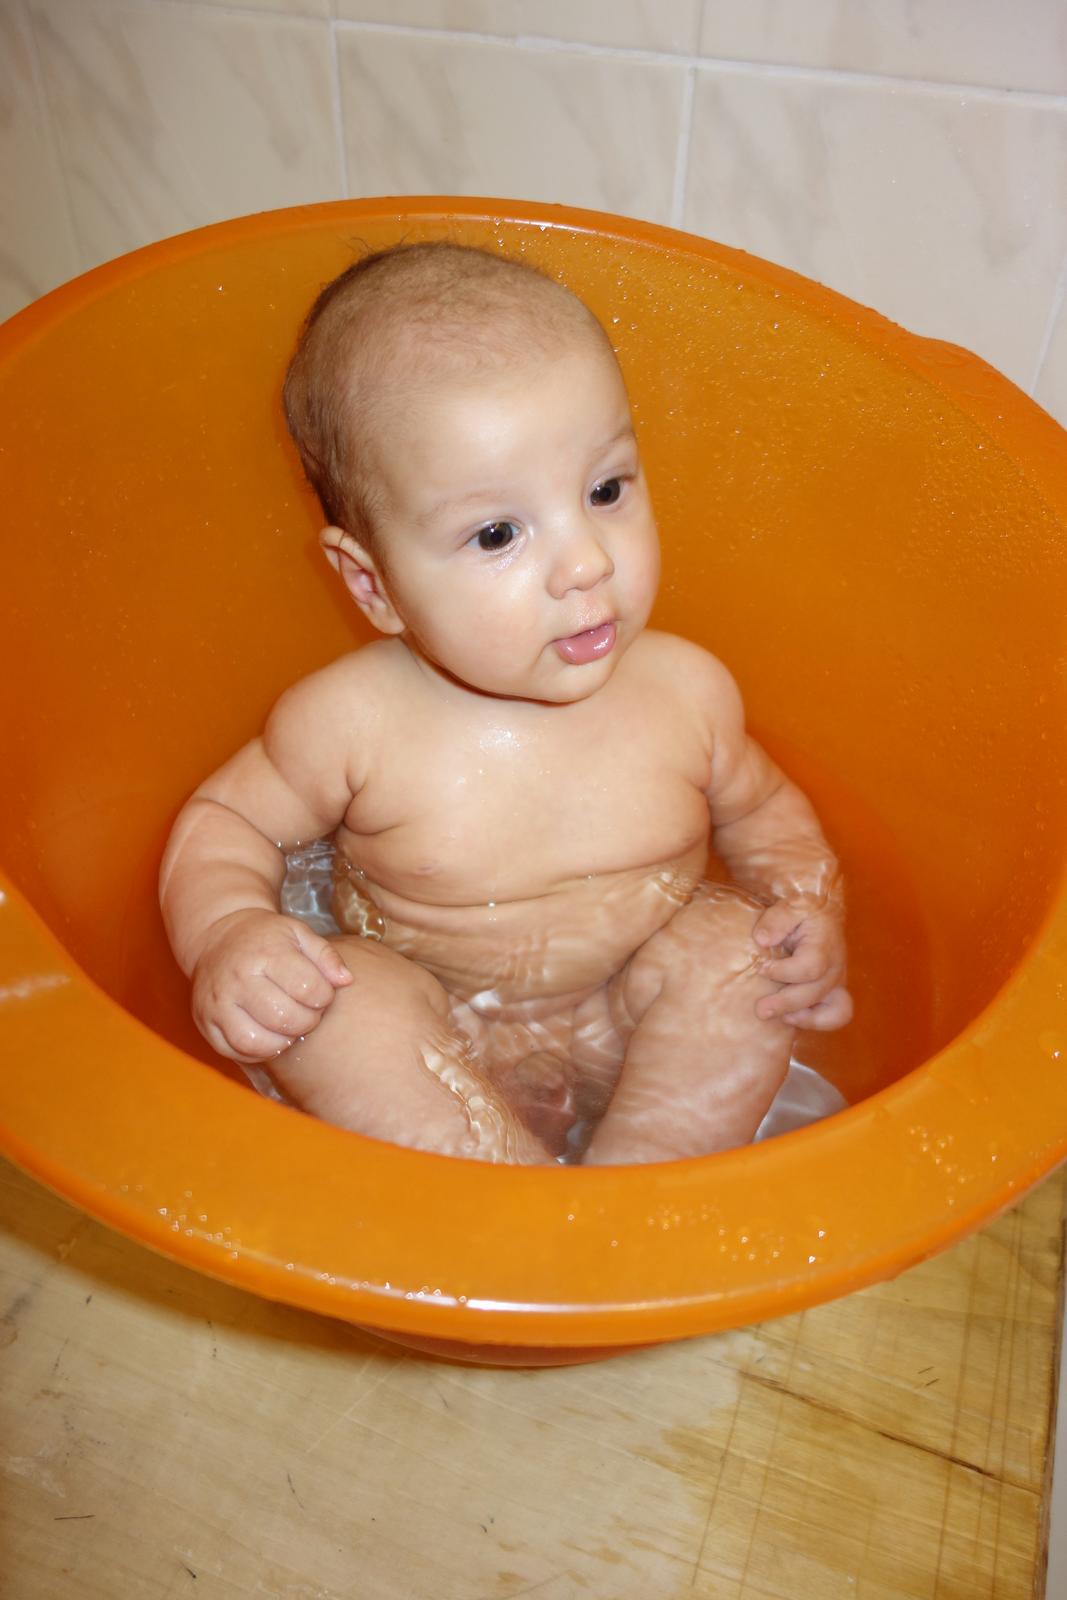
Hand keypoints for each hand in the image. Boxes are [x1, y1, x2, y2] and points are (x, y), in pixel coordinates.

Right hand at [191, 909, 351, 1062]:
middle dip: (307, 1021)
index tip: (321, 993)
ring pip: (256, 1041)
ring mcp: (217, 1004)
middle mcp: (237, 979)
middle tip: (308, 1013)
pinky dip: (259, 1051)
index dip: (324, 996)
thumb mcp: (298, 933)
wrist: (218, 937)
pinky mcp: (205, 1023)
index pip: (307, 987)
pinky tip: (269, 1035)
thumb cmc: (266, 938)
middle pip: (284, 1017)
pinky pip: (236, 1051)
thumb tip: (346, 980)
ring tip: (289, 1027)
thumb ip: (326, 956)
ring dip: (283, 1041)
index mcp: (265, 953)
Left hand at [750, 899, 851, 1030]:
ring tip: (780, 1018)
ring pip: (835, 1011)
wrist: (821, 914)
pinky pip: (836, 1016)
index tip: (761, 968)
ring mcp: (837, 983)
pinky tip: (790, 1018)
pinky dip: (816, 1022)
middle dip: (786, 1003)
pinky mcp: (833, 993)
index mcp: (824, 944)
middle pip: (816, 992)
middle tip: (760, 1009)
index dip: (784, 972)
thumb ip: (777, 920)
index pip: (810, 966)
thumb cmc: (802, 911)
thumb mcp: (789, 906)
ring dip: (805, 1019)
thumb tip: (762, 940)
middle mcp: (835, 967)